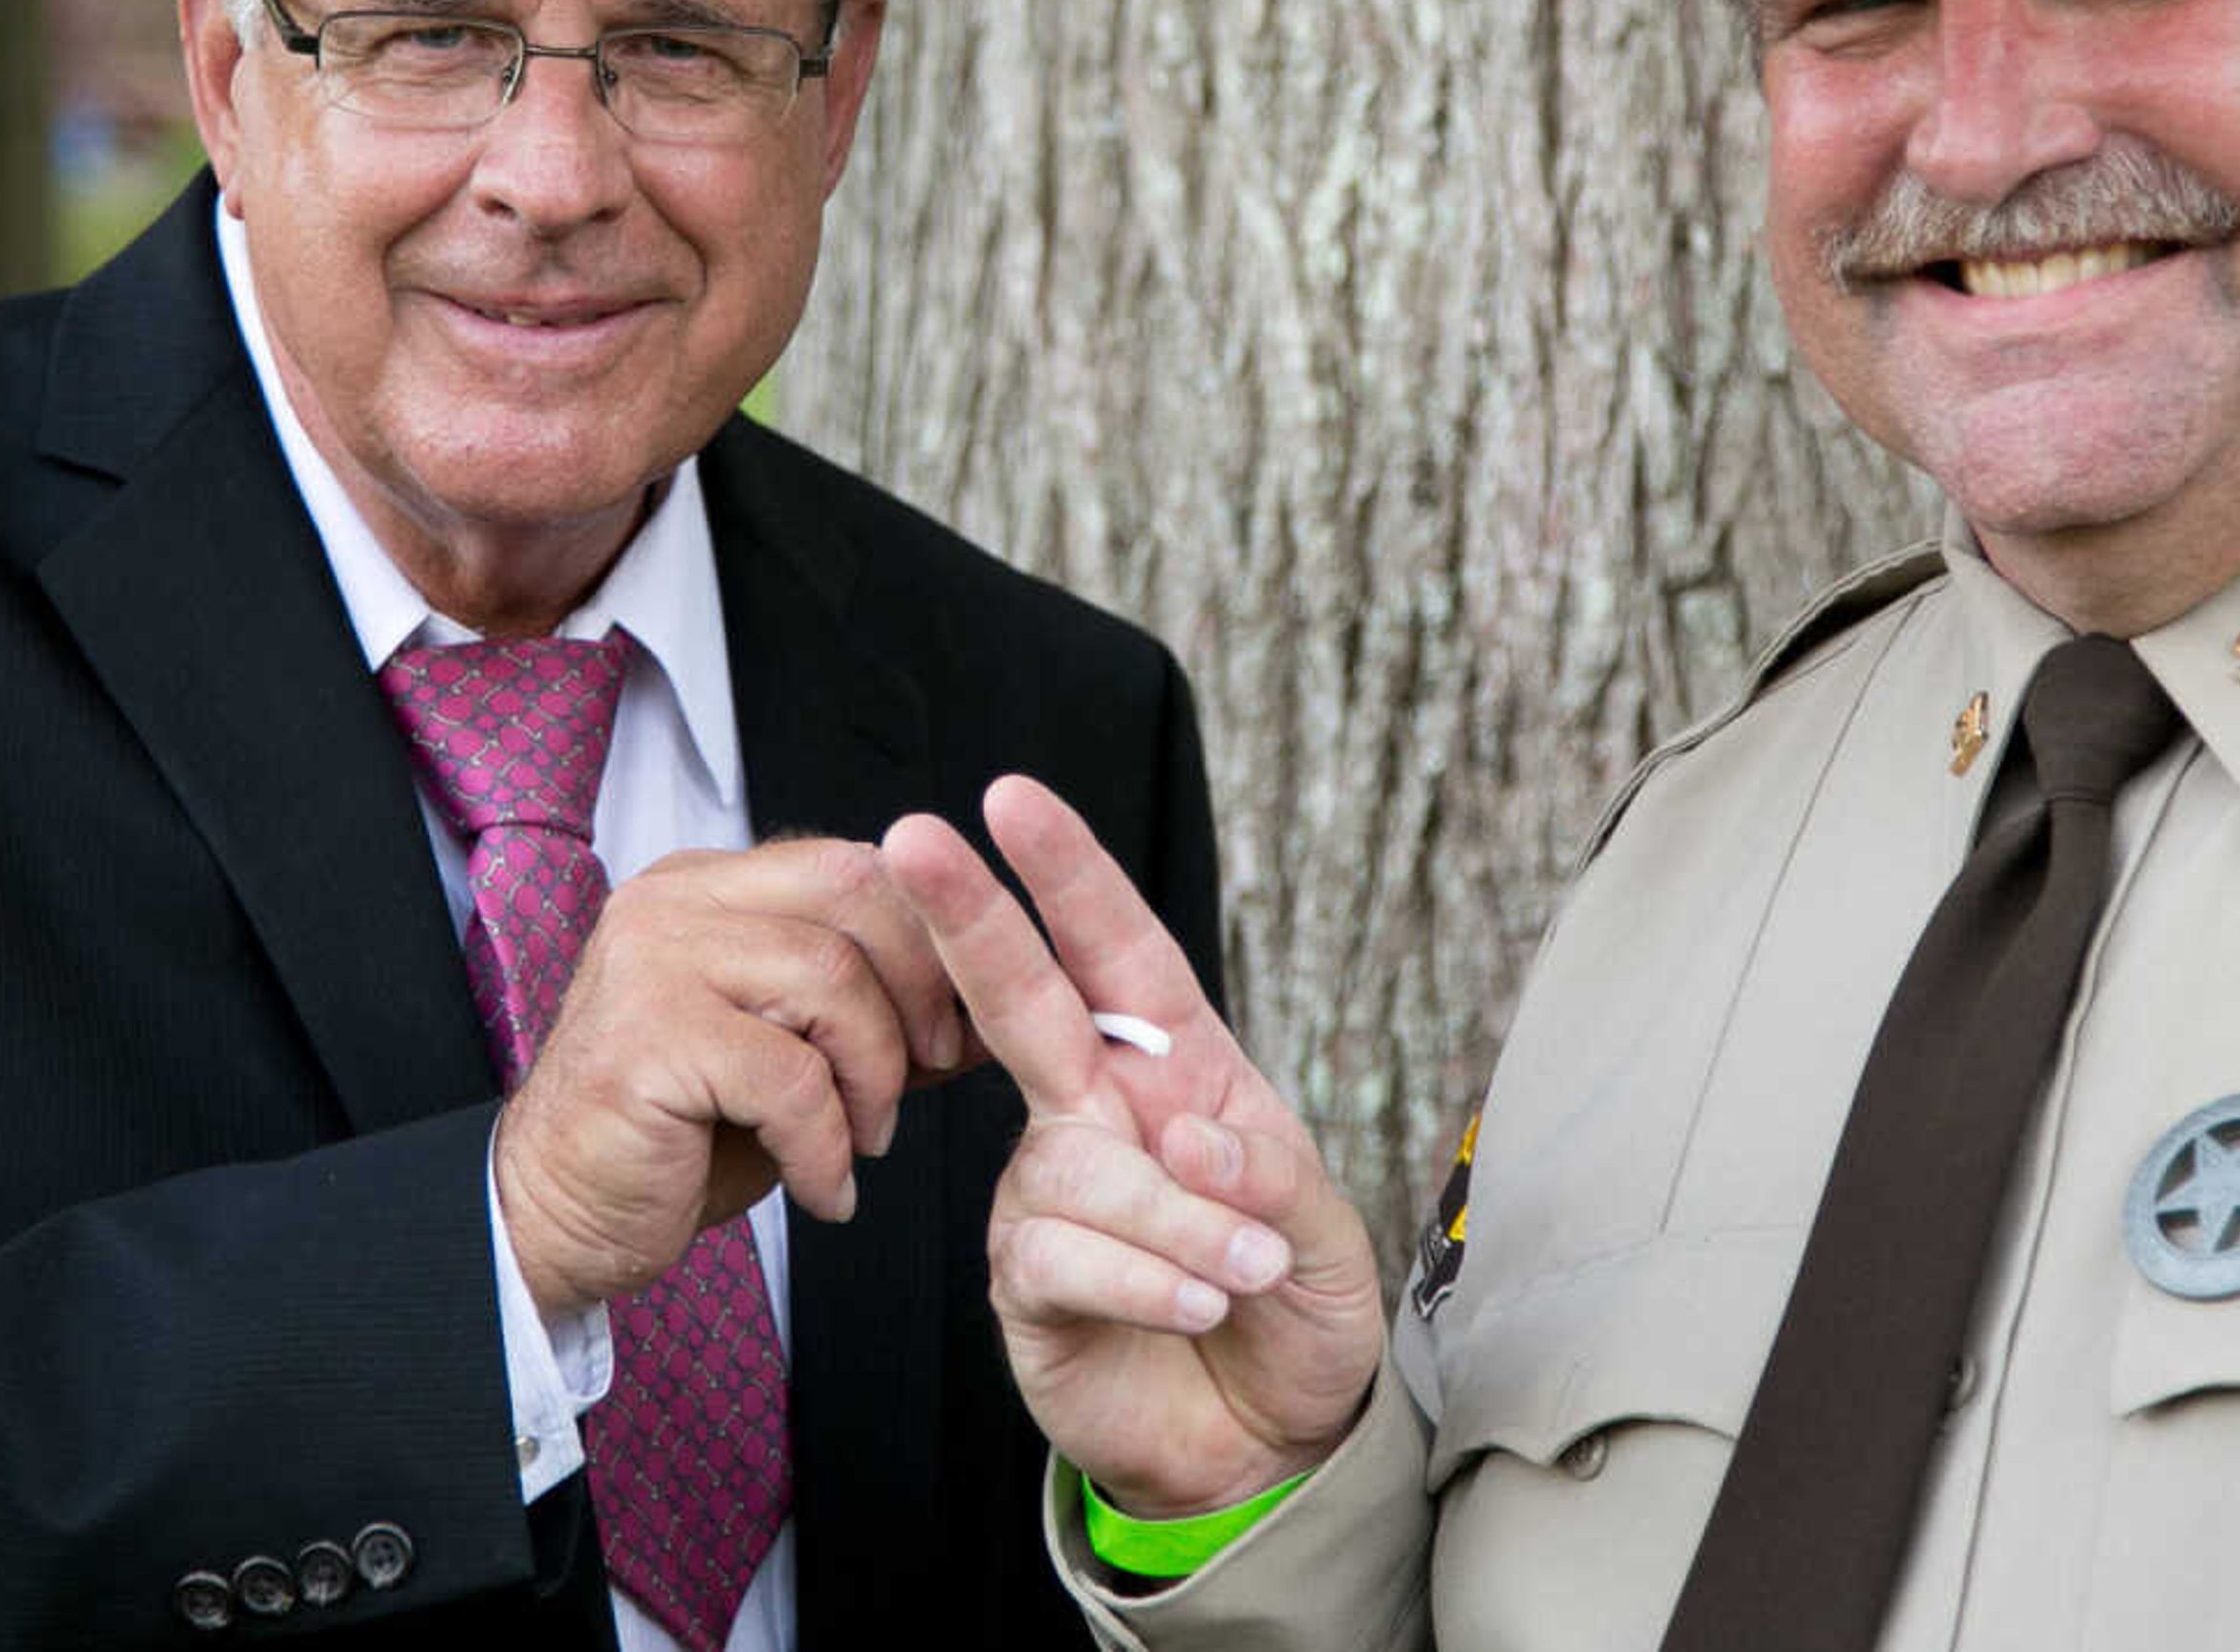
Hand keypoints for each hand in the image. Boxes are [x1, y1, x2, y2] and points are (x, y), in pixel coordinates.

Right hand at [492, 837, 974, 1320]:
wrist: (558, 1218)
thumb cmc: (683, 1138)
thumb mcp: (797, 1057)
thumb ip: (875, 1014)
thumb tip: (990, 1004)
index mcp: (709, 885)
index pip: (856, 865)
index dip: (931, 940)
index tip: (961, 1024)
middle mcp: (673, 901)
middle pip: (854, 892)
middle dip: (920, 989)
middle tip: (928, 1073)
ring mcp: (651, 959)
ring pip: (831, 980)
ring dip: (875, 1078)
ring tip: (865, 1140)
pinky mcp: (647, 1037)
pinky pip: (789, 1077)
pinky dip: (828, 1145)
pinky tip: (825, 1188)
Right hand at [885, 776, 1385, 1515]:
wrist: (1268, 1440)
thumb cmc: (1294, 1306)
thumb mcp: (1323, 1229)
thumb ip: (1268, 1172)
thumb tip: (1182, 1126)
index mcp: (1176, 1065)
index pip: (1118, 952)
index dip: (1070, 874)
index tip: (1011, 798)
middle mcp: (1098, 1109)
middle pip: (1023, 999)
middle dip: (973, 915)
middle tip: (916, 837)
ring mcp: (1052, 1191)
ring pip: (1082, 1163)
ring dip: (1179, 1222)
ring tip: (1247, 1273)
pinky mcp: (1027, 1280)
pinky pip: (1065, 1255)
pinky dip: (1148, 1281)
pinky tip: (1200, 1305)